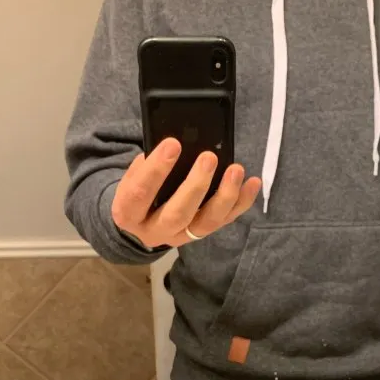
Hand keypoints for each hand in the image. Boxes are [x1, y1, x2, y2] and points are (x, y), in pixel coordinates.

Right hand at [111, 137, 261, 247]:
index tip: (173, 144)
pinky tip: (252, 183)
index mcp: (127, 213)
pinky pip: (224, 221)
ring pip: (205, 223)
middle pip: (177, 214)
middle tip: (209, 157)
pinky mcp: (201, 234)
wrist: (140, 216)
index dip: (156, 170)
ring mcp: (180, 236)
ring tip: (236, 170)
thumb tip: (179, 144)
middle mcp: (154, 231)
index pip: (139, 194)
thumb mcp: (134, 174)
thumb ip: (150, 164)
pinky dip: (241, 202)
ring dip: (224, 196)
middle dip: (195, 186)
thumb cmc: (138, 187)